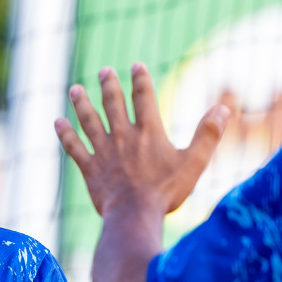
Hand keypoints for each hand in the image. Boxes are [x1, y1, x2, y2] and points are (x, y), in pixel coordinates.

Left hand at [56, 64, 228, 217]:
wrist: (134, 214)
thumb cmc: (166, 192)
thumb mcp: (194, 163)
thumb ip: (208, 134)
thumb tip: (224, 108)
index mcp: (149, 132)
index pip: (144, 97)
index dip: (140, 80)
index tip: (136, 66)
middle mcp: (123, 136)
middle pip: (112, 104)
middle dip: (108, 85)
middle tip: (103, 72)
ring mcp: (103, 152)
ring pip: (89, 121)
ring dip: (82, 104)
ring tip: (75, 90)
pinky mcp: (90, 169)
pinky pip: (74, 148)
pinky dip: (66, 135)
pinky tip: (58, 123)